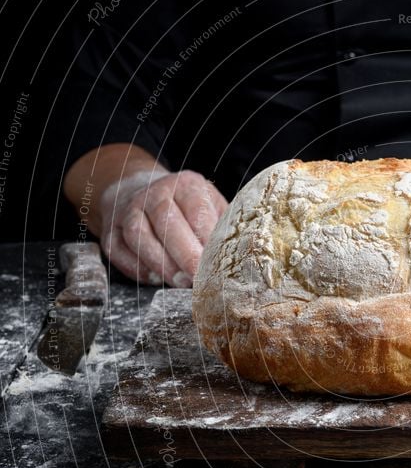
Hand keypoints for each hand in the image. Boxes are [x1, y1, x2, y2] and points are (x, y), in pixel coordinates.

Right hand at [99, 169, 227, 286]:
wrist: (143, 192)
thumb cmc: (189, 208)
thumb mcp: (212, 206)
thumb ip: (224, 227)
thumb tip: (241, 255)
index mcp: (186, 185)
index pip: (196, 211)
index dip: (206, 239)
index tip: (217, 262)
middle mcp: (154, 193)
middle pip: (166, 223)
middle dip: (184, 255)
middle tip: (198, 278)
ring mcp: (129, 210)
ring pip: (139, 237)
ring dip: (161, 264)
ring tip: (180, 282)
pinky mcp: (111, 231)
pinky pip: (120, 252)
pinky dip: (138, 269)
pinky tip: (156, 279)